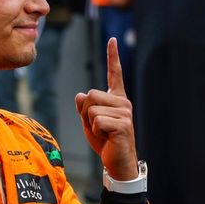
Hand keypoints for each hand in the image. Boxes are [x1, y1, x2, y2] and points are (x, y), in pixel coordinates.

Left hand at [75, 38, 138, 179]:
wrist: (118, 163)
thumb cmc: (106, 142)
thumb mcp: (90, 123)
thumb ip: (84, 108)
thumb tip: (80, 95)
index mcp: (116, 100)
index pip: (114, 74)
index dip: (113, 57)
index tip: (113, 40)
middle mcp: (123, 103)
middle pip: (90, 95)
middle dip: (85, 113)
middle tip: (97, 127)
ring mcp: (124, 113)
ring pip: (91, 109)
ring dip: (90, 124)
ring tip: (103, 133)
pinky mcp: (123, 125)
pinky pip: (97, 121)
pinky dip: (96, 132)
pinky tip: (107, 138)